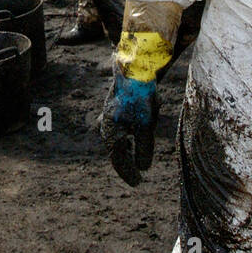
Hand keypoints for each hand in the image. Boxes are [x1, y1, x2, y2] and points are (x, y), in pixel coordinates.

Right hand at [100, 71, 157, 185]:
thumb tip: (143, 168)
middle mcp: (106, 126)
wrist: (135, 69)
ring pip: (119, 139)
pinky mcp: (116, 108)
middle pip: (117, 151)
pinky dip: (129, 135)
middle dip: (127, 162)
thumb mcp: (145, 126)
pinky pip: (121, 127)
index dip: (128, 173)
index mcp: (111, 133)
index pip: (118, 160)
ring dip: (129, 148)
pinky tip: (135, 132)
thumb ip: (144, 148)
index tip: (137, 183)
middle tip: (136, 175)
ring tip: (137, 155)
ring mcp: (109, 116)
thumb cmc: (139, 98)